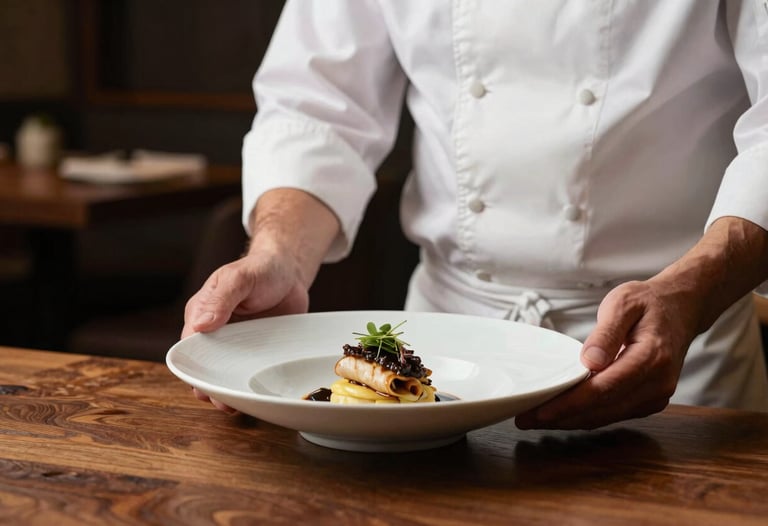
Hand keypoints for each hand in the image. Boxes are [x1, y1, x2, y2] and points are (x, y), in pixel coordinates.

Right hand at [181, 187, 340, 413]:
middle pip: (205, 366)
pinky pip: (248, 372)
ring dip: (227, 391)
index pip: (190, 347)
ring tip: (235, 407)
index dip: (194, 367)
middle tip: (222, 403)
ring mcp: (237, 345)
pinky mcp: (256, 352)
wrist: (290, 273)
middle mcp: (216, 333)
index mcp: (202, 314)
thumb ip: (221, 299)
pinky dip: (248, 385)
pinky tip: (254, 398)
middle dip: (210, 387)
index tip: (201, 385)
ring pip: (225, 374)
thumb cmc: (261, 269)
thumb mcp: (240, 278)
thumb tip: (200, 326)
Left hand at [515, 278, 697, 429]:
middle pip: (602, 410)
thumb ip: (606, 332)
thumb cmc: (649, 302)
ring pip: (606, 417)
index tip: (539, 410)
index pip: (603, 389)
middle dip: (561, 417)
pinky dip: (586, 416)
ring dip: (570, 421)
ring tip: (534, 419)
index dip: (569, 404)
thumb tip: (589, 361)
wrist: (681, 309)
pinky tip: (561, 414)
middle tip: (524, 419)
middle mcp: (658, 384)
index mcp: (651, 358)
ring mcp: (656, 397)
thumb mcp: (624, 303)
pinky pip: (613, 414)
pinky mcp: (650, 401)